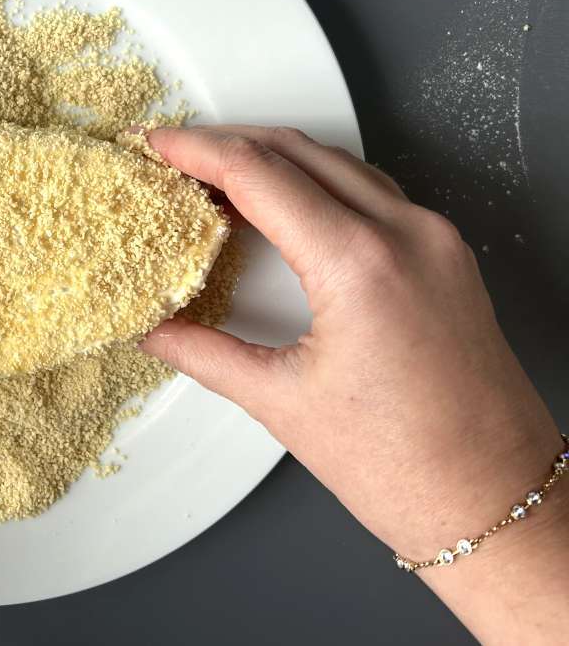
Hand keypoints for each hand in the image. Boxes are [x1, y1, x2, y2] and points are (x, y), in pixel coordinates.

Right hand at [141, 125, 566, 644]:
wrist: (497, 504)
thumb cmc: (408, 468)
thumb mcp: (282, 404)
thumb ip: (203, 352)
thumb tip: (151, 328)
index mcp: (360, 264)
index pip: (258, 173)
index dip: (196, 150)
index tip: (156, 144)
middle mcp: (407, 234)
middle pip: (297, 151)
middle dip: (228, 143)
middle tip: (174, 155)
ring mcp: (435, 241)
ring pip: (338, 163)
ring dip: (273, 158)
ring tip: (215, 176)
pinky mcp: (447, 256)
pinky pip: (371, 192)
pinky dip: (316, 184)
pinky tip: (282, 206)